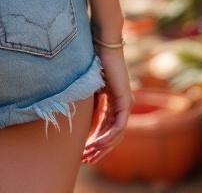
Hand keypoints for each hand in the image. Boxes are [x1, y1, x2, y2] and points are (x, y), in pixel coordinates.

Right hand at [82, 47, 132, 164]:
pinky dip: (109, 136)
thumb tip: (76, 117)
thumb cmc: (91, 57)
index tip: (83, 151)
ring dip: (103, 146)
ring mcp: (125, 103)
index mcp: (112, 100)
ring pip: (116, 133)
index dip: (95, 140)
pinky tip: (98, 144)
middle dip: (99, 148)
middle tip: (86, 159)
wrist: (102, 42)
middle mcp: (121, 103)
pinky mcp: (125, 100)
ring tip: (90, 155)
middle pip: (112, 134)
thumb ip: (88, 101)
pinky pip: (119, 125)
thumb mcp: (88, 85)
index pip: (106, 127)